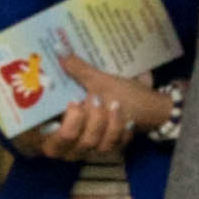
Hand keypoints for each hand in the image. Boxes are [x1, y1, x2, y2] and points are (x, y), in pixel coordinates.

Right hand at [11, 55, 160, 161]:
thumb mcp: (99, 81)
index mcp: (62, 125)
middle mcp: (72, 142)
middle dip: (85, 119)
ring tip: (117, 105)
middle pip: (71, 140)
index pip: (47, 138)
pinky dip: (121, 132)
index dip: (57, 122)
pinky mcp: (109, 152)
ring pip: (92, 143)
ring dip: (106, 123)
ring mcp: (91, 150)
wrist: (151, 110)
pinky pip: (111, 146)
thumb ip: (78, 69)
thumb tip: (58, 46)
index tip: (74, 101)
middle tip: (97, 100)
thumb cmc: (121, 94)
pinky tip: (129, 122)